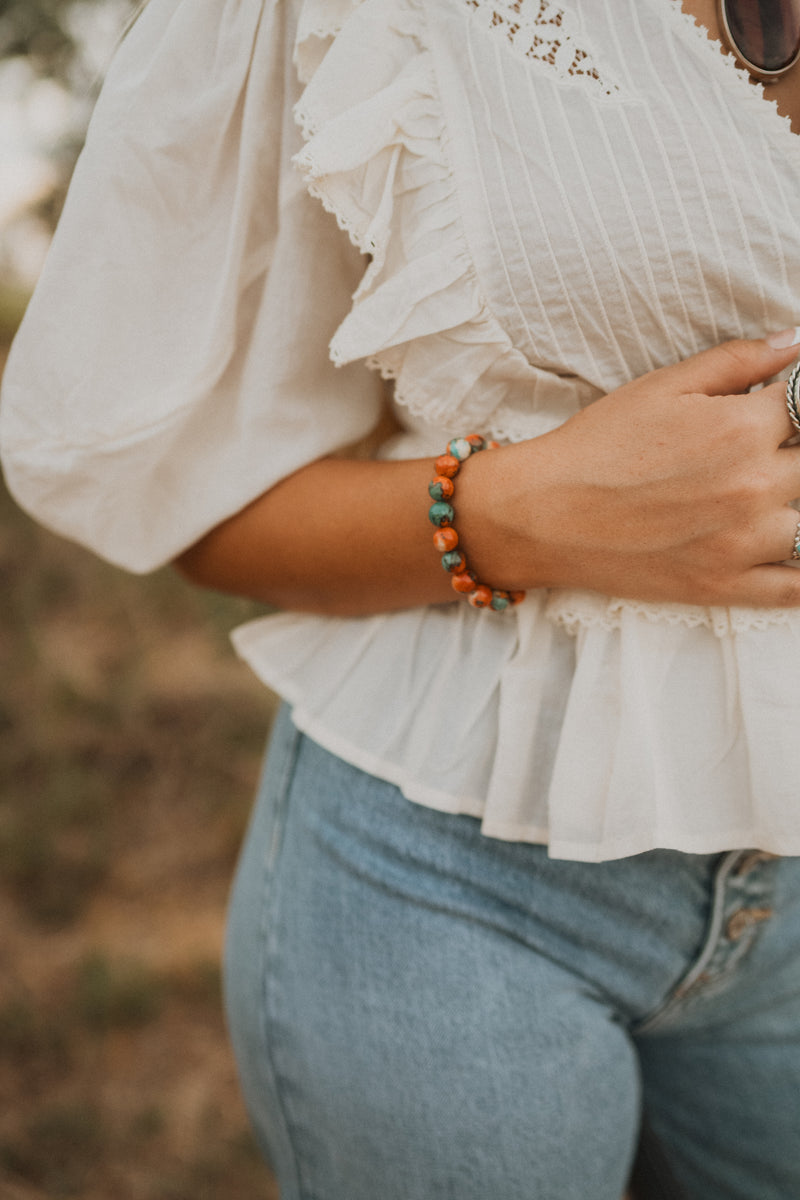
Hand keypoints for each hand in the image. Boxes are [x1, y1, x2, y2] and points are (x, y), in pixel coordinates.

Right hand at [465, 335, 799, 607]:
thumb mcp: (663, 387)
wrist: (541, 515)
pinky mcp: (725, 587)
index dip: (795, 408)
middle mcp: (754, 486)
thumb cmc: (596, 446)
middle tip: (763, 454)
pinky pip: (797, 587)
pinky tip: (792, 550)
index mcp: (743, 428)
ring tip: (760, 495)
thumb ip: (738, 361)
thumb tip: (794, 339)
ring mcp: (744, 543)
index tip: (781, 415)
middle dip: (792, 455)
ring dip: (795, 506)